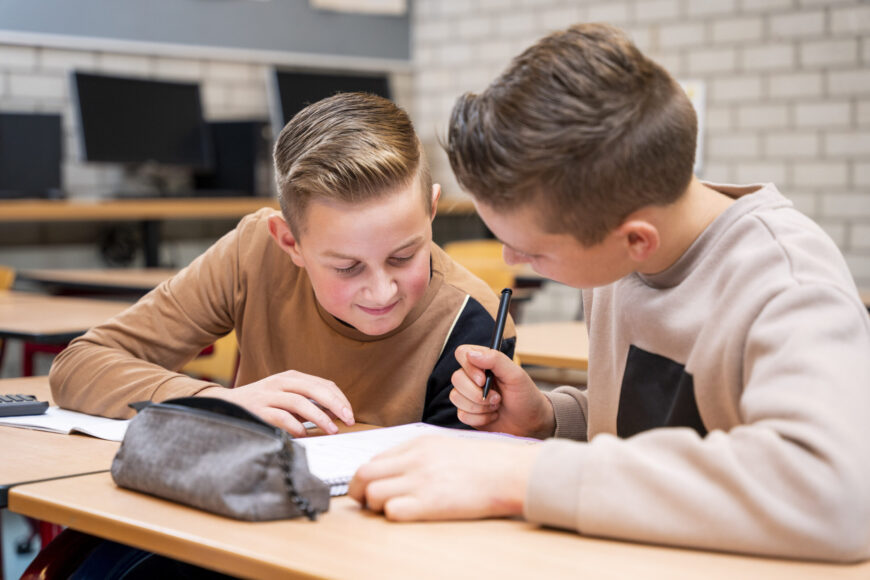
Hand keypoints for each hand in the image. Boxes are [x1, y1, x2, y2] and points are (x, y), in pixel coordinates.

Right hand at [197, 370, 353, 436]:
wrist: (225, 406)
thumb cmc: (263, 404)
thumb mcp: (287, 398)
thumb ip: (310, 402)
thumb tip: (337, 413)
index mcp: (292, 377)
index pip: (323, 384)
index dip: (340, 398)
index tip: (350, 414)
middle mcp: (280, 382)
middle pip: (315, 389)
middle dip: (335, 405)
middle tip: (348, 419)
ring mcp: (268, 395)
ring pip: (299, 402)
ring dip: (319, 417)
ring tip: (332, 430)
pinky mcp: (257, 410)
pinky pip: (280, 417)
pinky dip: (295, 426)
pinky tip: (304, 434)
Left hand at [349, 435, 540, 520]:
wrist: (510, 471)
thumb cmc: (485, 461)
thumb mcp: (447, 445)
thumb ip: (421, 454)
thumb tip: (399, 469)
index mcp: (418, 444)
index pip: (374, 459)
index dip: (366, 476)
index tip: (370, 487)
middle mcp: (414, 460)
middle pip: (363, 474)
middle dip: (357, 491)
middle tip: (365, 503)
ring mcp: (421, 481)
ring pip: (372, 494)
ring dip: (374, 506)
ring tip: (388, 511)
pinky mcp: (431, 504)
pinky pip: (392, 512)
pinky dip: (392, 516)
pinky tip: (406, 515)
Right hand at [450, 345, 554, 437]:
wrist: (530, 423)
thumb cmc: (525, 396)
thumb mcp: (516, 375)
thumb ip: (496, 360)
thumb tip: (472, 354)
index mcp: (484, 363)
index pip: (462, 353)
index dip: (469, 367)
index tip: (483, 379)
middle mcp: (473, 377)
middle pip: (456, 378)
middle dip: (477, 393)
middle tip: (497, 398)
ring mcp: (468, 395)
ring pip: (456, 397)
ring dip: (480, 406)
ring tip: (496, 406)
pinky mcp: (467, 412)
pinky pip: (461, 414)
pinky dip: (479, 418)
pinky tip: (492, 416)